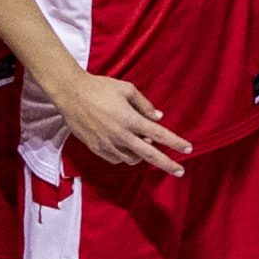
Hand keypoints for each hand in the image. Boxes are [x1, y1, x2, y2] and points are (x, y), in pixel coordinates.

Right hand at [54, 69, 190, 173]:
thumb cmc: (99, 87)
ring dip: (141, 154)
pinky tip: (124, 144)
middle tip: (180, 171)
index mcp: (130, 119)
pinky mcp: (96, 148)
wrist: (70, 93)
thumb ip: (144, 104)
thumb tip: (158, 117)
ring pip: (132, 159)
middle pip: (150, 155)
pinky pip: (116, 159)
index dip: (175, 143)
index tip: (188, 149)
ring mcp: (107, 144)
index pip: (159, 135)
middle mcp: (121, 135)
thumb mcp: (126, 89)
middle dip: (167, 164)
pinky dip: (124, 155)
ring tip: (140, 142)